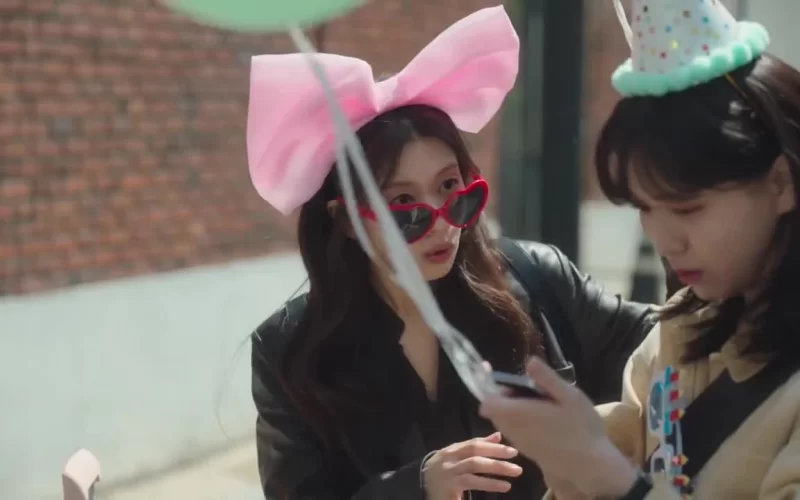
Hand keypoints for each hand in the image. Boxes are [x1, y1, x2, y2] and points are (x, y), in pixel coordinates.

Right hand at [422, 432, 522, 499]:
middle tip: (515, 457)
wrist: (420, 489)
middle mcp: (449, 458)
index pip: (474, 443)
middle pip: (475, 451)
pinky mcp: (450, 486)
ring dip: (497, 467)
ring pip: (475, 465)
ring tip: (515, 471)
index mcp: (452, 450)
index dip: (493, 445)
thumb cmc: (443, 474)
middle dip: (497, 453)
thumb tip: (498, 436)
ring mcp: (449, 472)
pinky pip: (472, 482)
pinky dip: (490, 483)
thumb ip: (477, 447)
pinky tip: (504, 486)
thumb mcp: (458, 458)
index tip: (512, 450)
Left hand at [479, 358, 638, 497]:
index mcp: (520, 414)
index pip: (487, 402)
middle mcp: (514, 430)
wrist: (590, 466)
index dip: (490, 388)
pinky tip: (542, 419)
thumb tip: (529, 361)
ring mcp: (520, 443)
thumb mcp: (570, 396)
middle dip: (504, 397)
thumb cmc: (582, 427)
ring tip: (538, 402)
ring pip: (503, 422)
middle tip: (528, 388)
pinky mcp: (528, 451)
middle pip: (494, 411)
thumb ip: (546, 378)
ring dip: (512, 410)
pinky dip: (519, 422)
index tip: (504, 378)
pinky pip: (513, 432)